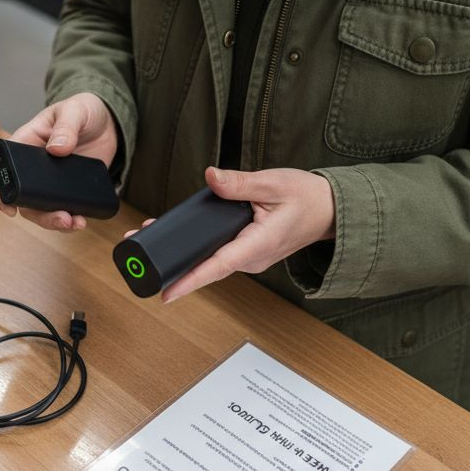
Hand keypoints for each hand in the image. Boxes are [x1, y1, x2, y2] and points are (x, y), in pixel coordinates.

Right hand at [0, 93, 119, 231]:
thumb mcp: (74, 111)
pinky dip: (71, 220)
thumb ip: (66, 127)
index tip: (9, 209)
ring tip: (75, 223)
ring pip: (43, 209)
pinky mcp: (69, 189)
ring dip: (56, 222)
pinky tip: (81, 220)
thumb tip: (56, 149)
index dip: (0, 190)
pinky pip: (64, 209)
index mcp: (26, 143)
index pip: (4, 168)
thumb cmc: (83, 109)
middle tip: (61, 218)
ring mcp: (51, 181)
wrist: (108, 121)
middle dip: (39, 215)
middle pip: (24, 198)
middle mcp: (34, 167)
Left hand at [132, 167, 334, 302]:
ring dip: (182, 257)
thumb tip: (210, 177)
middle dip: (173, 267)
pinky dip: (196, 249)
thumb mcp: (273, 182)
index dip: (190, 281)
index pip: (218, 267)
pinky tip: (176, 239)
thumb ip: (239, 182)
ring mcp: (249, 258)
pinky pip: (217, 254)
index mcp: (258, 245)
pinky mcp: (246, 252)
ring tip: (148, 241)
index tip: (166, 293)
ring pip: (210, 261)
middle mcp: (251, 258)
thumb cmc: (306, 197)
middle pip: (206, 267)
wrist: (329, 210)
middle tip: (139, 257)